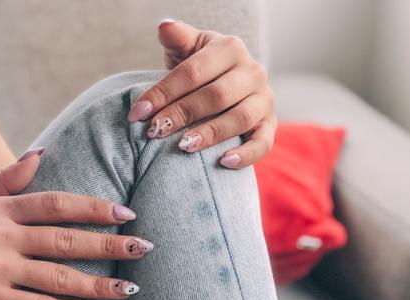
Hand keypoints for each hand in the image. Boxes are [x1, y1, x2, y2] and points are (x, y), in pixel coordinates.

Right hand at [0, 150, 152, 299]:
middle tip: (146, 248)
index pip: (54, 204)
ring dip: (100, 284)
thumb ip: (1, 179)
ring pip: (58, 277)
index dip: (94, 209)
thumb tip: (41, 154)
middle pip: (65, 239)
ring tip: (132, 289)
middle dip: (110, 244)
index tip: (127, 213)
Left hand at [127, 19, 275, 168]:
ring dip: (210, 134)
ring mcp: (264, 99)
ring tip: (183, 146)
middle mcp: (253, 71)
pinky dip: (246, 155)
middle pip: (215, 96)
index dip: (164, 92)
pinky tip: (224, 162)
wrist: (230, 84)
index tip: (138, 112)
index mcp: (230, 48)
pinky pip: (263, 143)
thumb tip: (164, 27)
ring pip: (239, 119)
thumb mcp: (189, 49)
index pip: (193, 71)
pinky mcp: (270, 125)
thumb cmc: (203, 69)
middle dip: (182, 114)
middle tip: (156, 131)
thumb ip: (178, 38)